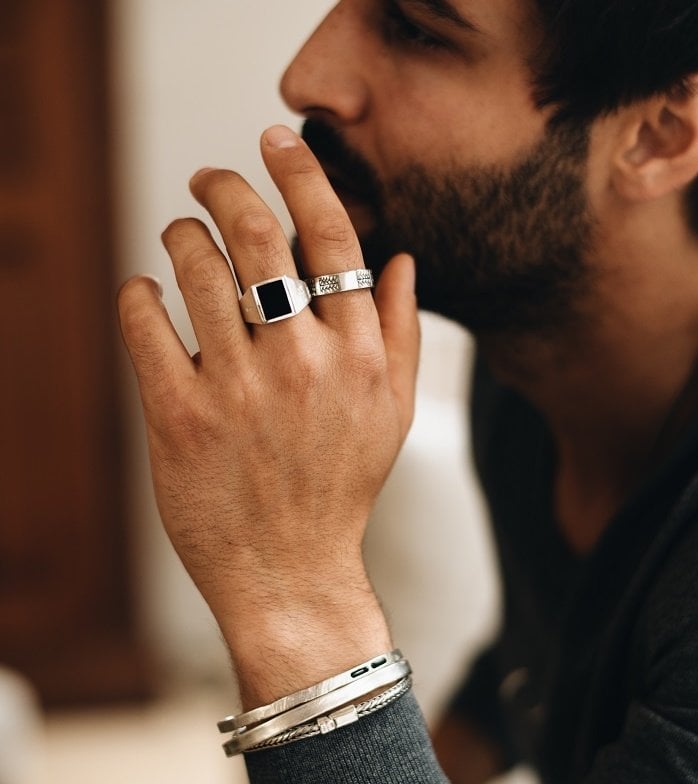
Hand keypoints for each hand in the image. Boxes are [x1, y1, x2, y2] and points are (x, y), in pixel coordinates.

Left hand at [118, 126, 419, 699]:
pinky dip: (138, 293)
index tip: (275, 141)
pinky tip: (146, 293)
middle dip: (224, 184)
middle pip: (256, 233)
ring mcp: (238, 389)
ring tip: (178, 237)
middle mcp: (302, 363)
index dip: (301, 172)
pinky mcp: (180, 417)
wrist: (289, 572)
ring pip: (196, 266)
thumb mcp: (392, 414)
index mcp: (359, 356)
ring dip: (180, 234)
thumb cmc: (340, 488)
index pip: (331, 235)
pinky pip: (146, 323)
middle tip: (208, 177)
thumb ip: (402, 332)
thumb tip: (401, 257)